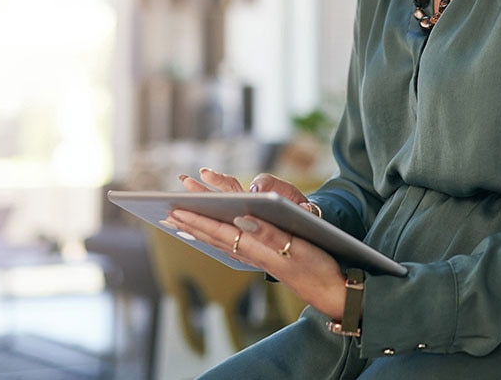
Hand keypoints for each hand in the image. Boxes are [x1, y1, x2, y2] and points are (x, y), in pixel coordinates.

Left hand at [170, 168, 346, 319]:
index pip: (220, 230)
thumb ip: (269, 234)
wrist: (334, 292)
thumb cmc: (319, 267)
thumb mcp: (297, 248)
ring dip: (199, 229)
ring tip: (179, 221)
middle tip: (166, 210)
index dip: (197, 219)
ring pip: (220, 241)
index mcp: (257, 248)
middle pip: (214, 235)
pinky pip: (232, 246)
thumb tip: (241, 218)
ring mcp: (258, 258)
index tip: (174, 208)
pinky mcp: (265, 259)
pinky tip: (210, 236)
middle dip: (190, 221)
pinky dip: (215, 238)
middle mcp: (253, 253)